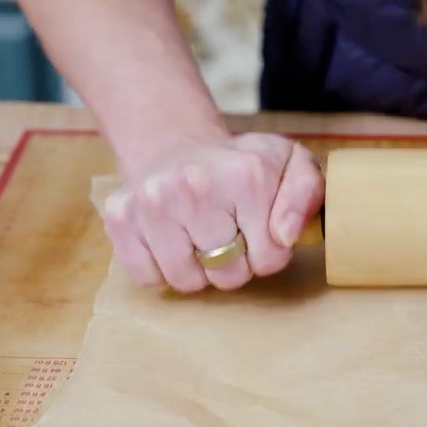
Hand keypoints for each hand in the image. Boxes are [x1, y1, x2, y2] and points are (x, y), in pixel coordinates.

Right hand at [101, 132, 323, 291]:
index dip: (269, 253)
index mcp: (246, 175)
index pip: (270, 259)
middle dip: (234, 264)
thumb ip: (307, 195)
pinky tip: (170, 240)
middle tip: (227, 233)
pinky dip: (161, 269)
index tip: (258, 230)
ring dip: (198, 270)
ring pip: (187, 281)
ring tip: (199, 237)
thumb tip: (286, 235)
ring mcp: (151, 202)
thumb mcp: (291, 166)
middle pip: (228, 275)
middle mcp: (194, 186)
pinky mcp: (120, 218)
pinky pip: (147, 278)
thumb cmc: (240, 166)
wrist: (177, 145)